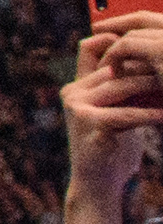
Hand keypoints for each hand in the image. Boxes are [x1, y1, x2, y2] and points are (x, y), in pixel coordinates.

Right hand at [64, 24, 162, 183]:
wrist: (97, 183)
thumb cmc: (112, 146)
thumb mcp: (111, 112)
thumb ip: (116, 90)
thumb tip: (146, 67)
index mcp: (76, 86)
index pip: (88, 49)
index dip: (112, 41)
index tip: (142, 43)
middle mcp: (73, 92)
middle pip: (111, 68)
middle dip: (144, 67)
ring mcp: (78, 108)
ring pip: (118, 87)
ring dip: (150, 86)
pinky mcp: (90, 126)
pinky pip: (124, 114)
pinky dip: (148, 114)